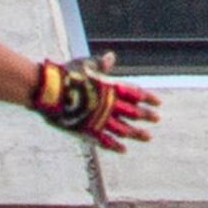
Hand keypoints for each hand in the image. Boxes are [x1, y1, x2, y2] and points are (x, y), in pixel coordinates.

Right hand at [30, 55, 158, 151]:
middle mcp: (108, 105)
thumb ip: (99, 65)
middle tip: (157, 119)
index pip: (134, 93)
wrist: (48, 90)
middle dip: (146, 115)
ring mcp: (99, 119)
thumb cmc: (65, 74)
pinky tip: (124, 150)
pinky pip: (105, 140)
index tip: (158, 102)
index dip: (147, 98)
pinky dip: (115, 145)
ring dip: (136, 133)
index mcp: (109, 88)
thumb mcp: (84, 66)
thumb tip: (111, 57)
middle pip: (132, 112)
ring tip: (148, 137)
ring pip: (123, 128)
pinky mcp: (87, 130)